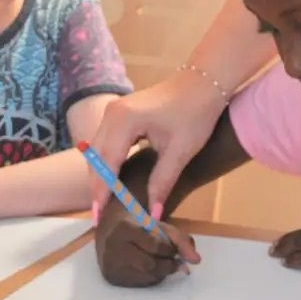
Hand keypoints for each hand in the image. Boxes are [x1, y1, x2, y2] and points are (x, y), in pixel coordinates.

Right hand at [85, 69, 227, 219]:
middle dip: (97, 187)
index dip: (102, 192)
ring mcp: (113, 111)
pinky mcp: (119, 112)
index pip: (106, 164)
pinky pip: (105, 142)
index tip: (97, 217)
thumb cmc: (196, 113)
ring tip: (102, 202)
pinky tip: (111, 179)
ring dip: (99, 175)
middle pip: (96, 158)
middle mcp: (111, 114)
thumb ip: (162, 182)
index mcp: (123, 121)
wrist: (204, 82)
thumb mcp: (180, 151)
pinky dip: (105, 162)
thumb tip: (151, 214)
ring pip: (97, 150)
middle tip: (98, 215)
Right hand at [95, 207, 200, 286]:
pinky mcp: (112, 278)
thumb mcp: (160, 226)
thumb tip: (196, 260)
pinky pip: (140, 284)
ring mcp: (111, 265)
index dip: (169, 249)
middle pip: (150, 265)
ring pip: (146, 277)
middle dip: (166, 264)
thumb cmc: (139, 226)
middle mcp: (114, 248)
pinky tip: (149, 269)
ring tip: (160, 263)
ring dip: (161, 273)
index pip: (155, 245)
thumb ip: (181, 240)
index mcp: (125, 229)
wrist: (109, 231)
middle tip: (171, 259)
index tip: (172, 248)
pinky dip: (151, 278)